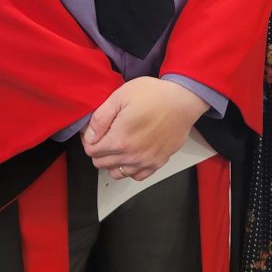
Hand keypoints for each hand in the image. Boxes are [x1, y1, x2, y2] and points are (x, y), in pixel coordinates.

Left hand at [81, 77, 207, 181]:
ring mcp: (145, 162)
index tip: (95, 130)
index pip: (91, 150)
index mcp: (118, 140)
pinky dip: (131, 168)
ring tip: (119, 144)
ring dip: (113, 161)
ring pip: (117, 173)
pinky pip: (137, 176)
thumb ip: (100, 118)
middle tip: (106, 134)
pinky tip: (133, 153)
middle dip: (99, 150)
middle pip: (101, 163)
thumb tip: (89, 136)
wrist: (182, 100)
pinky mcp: (158, 163)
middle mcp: (131, 156)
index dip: (89, 138)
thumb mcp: (120, 96)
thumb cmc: (153, 95)